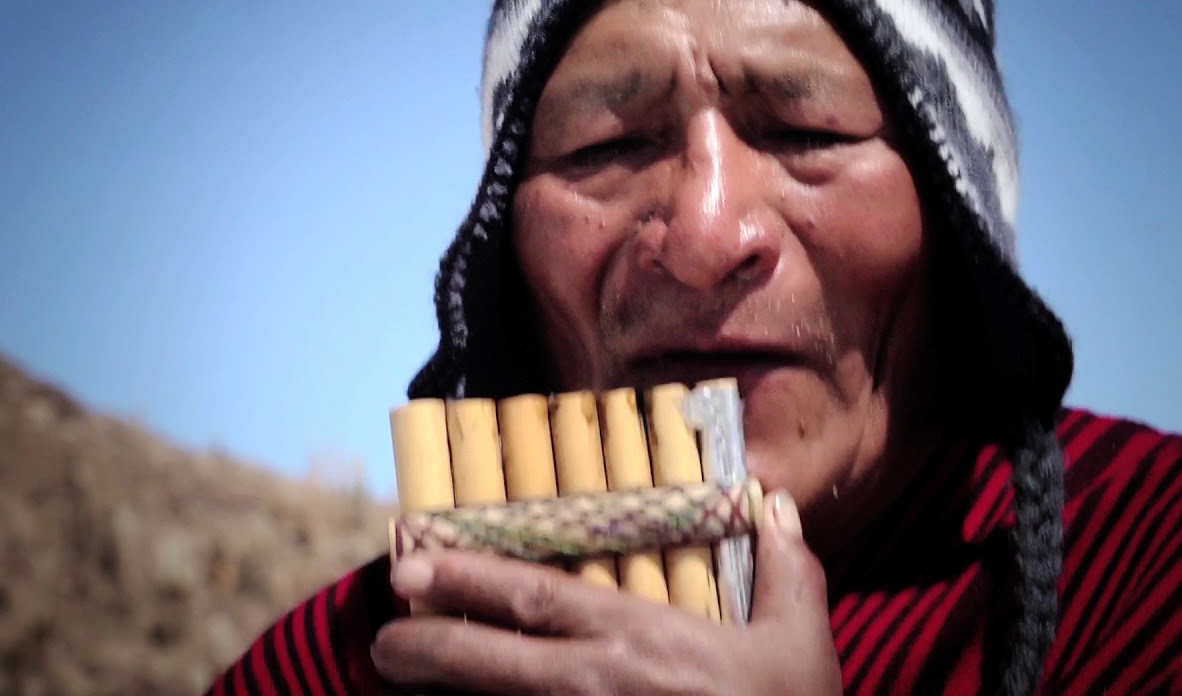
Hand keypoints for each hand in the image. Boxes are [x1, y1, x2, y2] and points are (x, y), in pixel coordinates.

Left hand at [371, 489, 842, 694]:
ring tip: (398, 679)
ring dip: (443, 694)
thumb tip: (777, 504)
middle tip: (380, 640)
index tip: (414, 562)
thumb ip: (787, 569)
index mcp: (640, 638)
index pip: (536, 598)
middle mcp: (598, 683)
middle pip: (492, 659)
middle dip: (427, 646)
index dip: (468, 577)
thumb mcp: (801, 643)